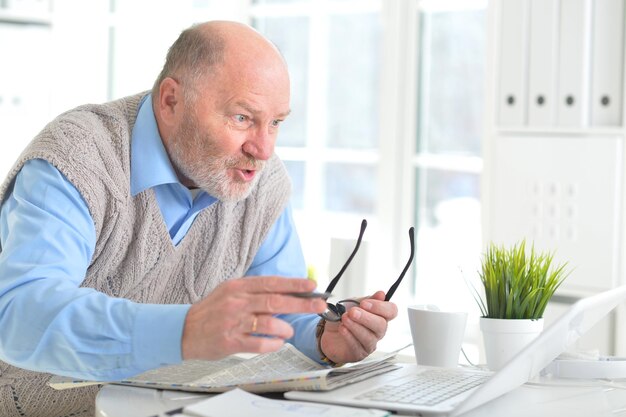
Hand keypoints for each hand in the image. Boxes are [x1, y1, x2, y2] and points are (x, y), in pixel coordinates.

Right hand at [182, 276, 326, 359]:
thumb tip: (287, 292)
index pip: (271, 282)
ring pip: (268, 323)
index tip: (312, 285)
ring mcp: (233, 322)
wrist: (183, 330)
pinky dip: (273, 344)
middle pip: (275, 301)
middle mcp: (236, 302)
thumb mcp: (230, 292)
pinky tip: (277, 343)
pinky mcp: (229, 341)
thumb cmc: (211, 311)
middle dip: (301, 304)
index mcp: (238, 287)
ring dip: (285, 328)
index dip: (293, 284)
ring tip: (289, 331)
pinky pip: (258, 343)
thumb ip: (254, 291)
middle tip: (318, 305)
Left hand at [320, 291, 397, 363]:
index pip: (391, 311)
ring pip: (369, 337)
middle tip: (352, 312)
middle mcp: (378, 331)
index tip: (365, 303)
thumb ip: (366, 300)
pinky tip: (342, 329)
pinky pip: (357, 346)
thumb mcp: (353, 304)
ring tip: (344, 319)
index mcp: (380, 316)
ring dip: (355, 326)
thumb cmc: (345, 317)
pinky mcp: (359, 353)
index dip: (380, 307)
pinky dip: (349, 336)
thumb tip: (381, 294)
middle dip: (366, 317)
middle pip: (381, 325)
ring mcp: (370, 343)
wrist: (329, 331)